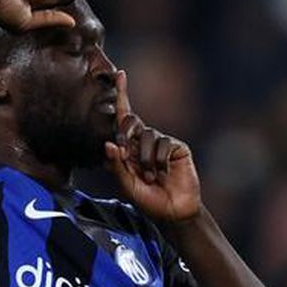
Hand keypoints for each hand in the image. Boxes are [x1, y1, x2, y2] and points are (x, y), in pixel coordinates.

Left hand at [105, 71, 202, 222]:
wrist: (175, 212)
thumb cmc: (150, 201)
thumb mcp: (128, 186)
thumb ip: (117, 167)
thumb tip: (109, 144)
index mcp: (130, 148)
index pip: (124, 119)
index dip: (123, 95)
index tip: (120, 74)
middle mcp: (145, 141)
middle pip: (131, 121)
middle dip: (125, 131)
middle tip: (125, 150)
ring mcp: (162, 143)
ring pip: (146, 135)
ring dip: (144, 158)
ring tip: (151, 177)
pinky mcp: (177, 147)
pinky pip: (162, 143)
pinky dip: (158, 160)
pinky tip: (163, 172)